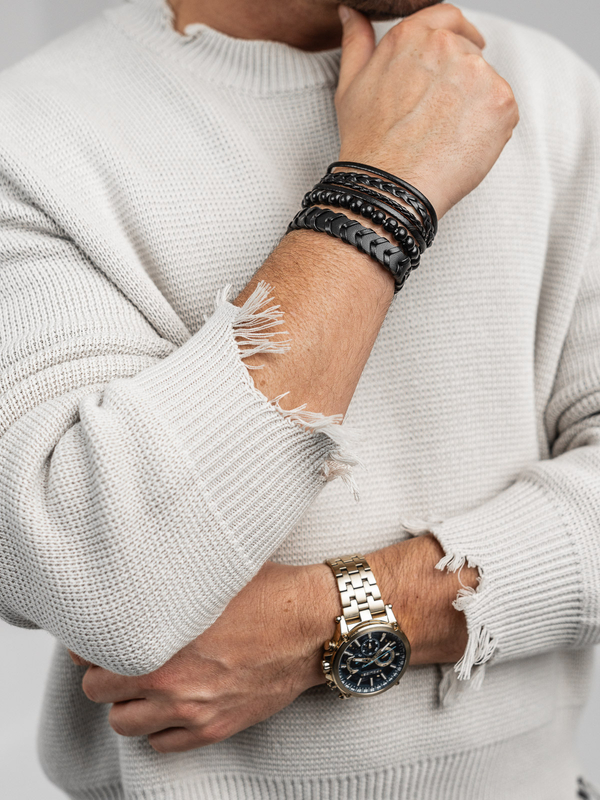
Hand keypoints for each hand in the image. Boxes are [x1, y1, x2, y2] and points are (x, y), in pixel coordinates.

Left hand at [78, 535, 476, 752]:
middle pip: (99, 692)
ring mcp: (193, 710)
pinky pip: (162, 746)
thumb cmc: (270, 592)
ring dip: (126, 703)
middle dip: (103, 672)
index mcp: (163, 639)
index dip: (91, 641)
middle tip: (117, 655)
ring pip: (124, 724)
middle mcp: (171, 682)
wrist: (317, 623)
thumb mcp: (212, 570)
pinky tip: (168, 705)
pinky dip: (157, 729)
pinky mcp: (216, 727)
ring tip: (140, 682)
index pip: (92, 654)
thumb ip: (167, 577)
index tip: (98, 632)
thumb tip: (138, 561)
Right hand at [335, 3, 519, 218]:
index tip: (467, 44)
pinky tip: (463, 147)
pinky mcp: (501, 102)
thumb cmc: (366, 144)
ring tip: (448, 138)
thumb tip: (350, 12)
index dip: (458, 33)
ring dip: (476, 105)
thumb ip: (357, 42)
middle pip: (470, 54)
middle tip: (443, 118)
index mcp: (412, 36)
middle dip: (461, 82)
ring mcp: (478, 73)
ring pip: (487, 84)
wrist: (390, 186)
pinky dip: (489, 128)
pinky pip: (503, 111)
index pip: (448, 19)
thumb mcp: (350, 87)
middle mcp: (448, 46)